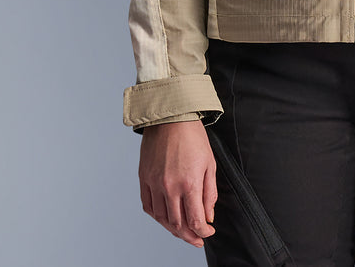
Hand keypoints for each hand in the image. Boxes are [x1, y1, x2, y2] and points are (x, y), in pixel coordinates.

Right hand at [138, 119, 216, 247]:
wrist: (171, 116)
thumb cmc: (193, 136)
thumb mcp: (210, 163)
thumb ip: (209, 192)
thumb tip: (208, 215)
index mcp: (189, 182)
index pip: (195, 220)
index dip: (202, 232)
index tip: (208, 232)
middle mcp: (170, 186)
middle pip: (177, 224)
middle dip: (189, 235)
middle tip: (196, 238)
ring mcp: (154, 183)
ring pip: (161, 218)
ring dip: (173, 229)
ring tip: (182, 231)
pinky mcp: (144, 178)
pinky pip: (148, 206)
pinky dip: (157, 217)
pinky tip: (165, 218)